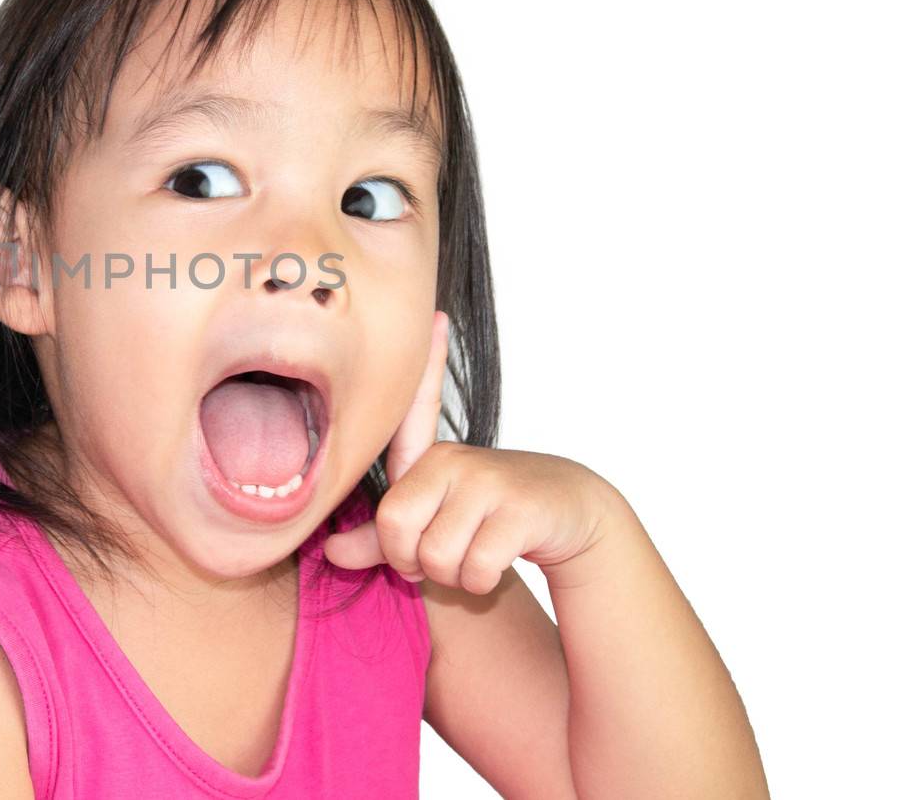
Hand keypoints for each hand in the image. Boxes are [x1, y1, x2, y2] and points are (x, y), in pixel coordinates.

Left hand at [322, 310, 619, 592]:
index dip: (428, 366)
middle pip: (396, 530)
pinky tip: (497, 564)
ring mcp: (488, 481)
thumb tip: (332, 552)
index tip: (437, 316)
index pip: (416, 412)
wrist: (567, 519)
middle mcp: (454, 460)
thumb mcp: (431, 526)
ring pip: (436, 556)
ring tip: (473, 558)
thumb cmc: (485, 522)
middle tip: (441, 559)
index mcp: (429, 458)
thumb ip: (381, 540)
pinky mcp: (520, 509)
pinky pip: (475, 568)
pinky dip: (481, 583)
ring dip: (453, 577)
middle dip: (414, 564)